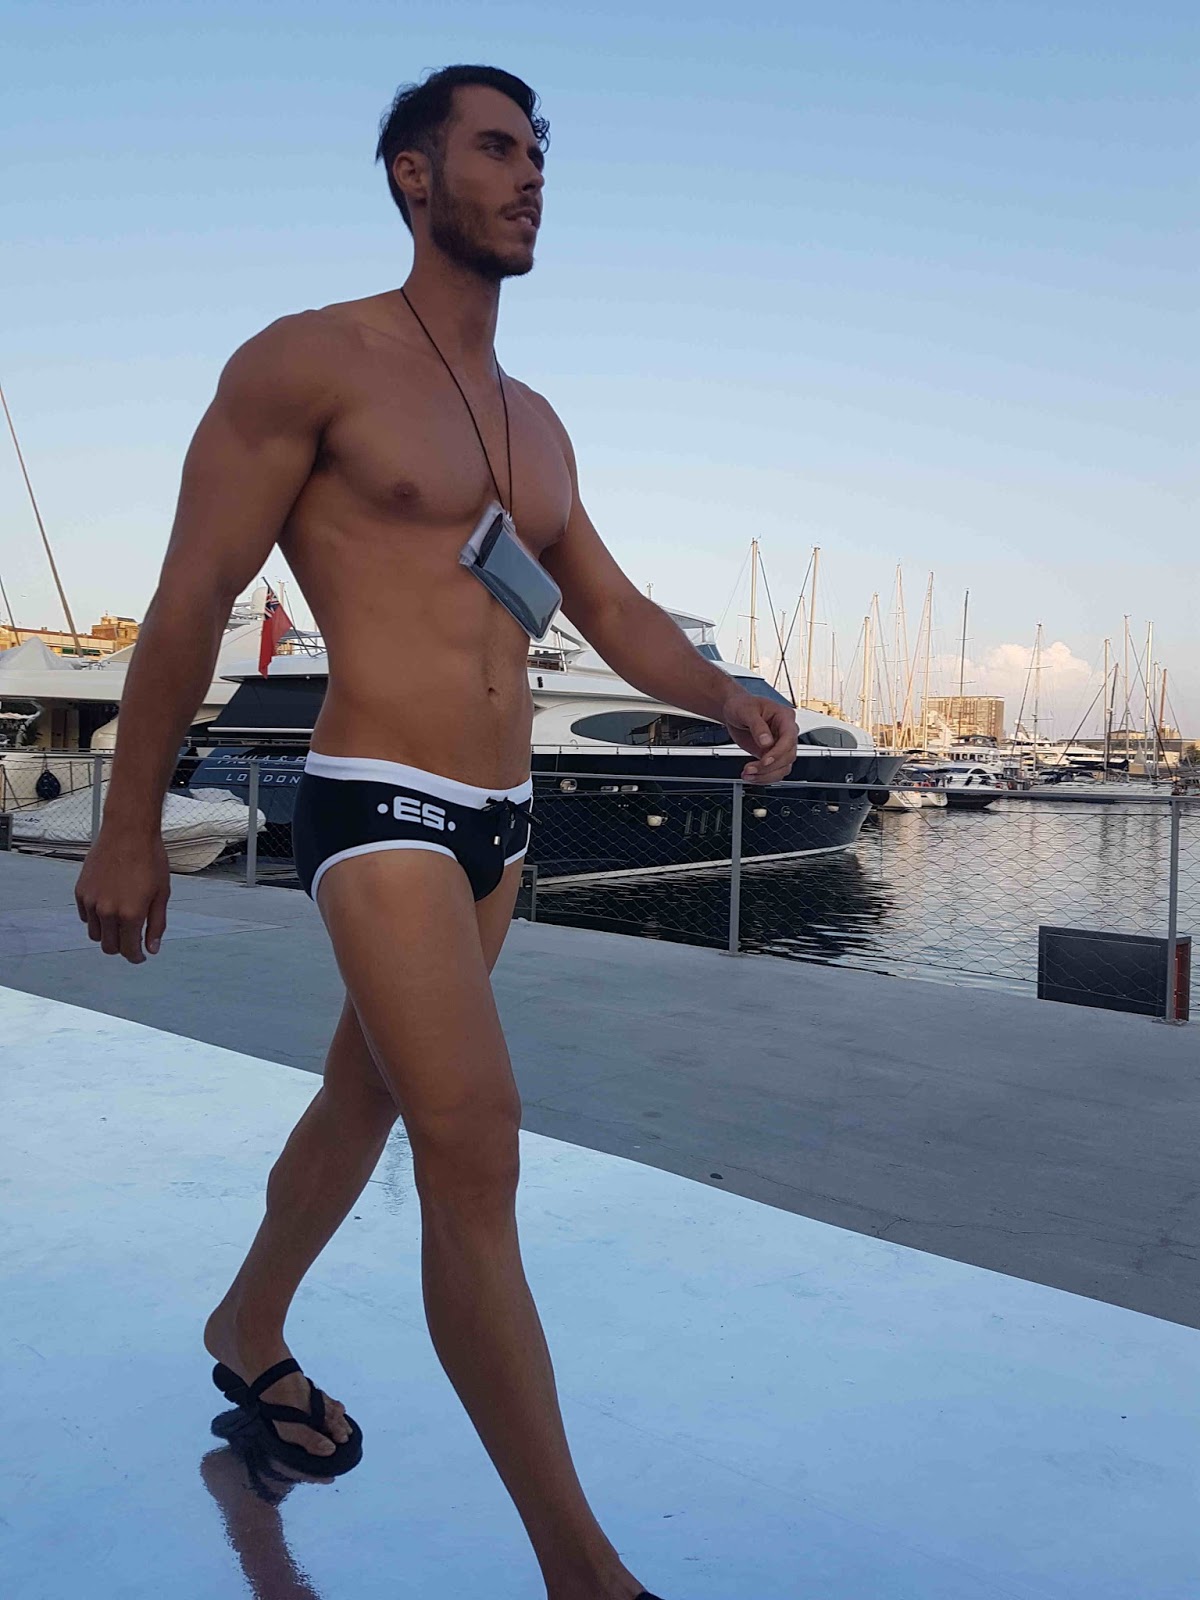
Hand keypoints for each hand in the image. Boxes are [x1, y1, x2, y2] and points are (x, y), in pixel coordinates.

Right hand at [74, 828, 170, 963]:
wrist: (128, 832)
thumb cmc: (149, 859)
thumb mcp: (161, 894)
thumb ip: (156, 924)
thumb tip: (152, 948)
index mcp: (130, 914)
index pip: (128, 949)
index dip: (135, 956)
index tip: (139, 955)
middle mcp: (107, 911)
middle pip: (109, 946)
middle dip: (121, 948)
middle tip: (132, 940)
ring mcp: (91, 902)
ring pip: (95, 934)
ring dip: (108, 933)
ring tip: (121, 921)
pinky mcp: (81, 892)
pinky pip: (85, 916)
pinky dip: (95, 918)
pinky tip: (108, 906)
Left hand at [722, 692, 798, 782]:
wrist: (734, 711)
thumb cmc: (742, 705)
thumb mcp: (746, 711)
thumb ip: (757, 726)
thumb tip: (767, 742)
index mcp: (784, 717)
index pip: (789, 738)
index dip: (778, 752)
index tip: (764, 760)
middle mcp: (786, 732)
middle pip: (788, 756)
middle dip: (769, 767)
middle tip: (750, 769)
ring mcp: (780, 745)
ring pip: (783, 767)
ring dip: (766, 775)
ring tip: (748, 775)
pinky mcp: (772, 754)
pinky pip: (775, 771)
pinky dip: (763, 777)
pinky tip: (751, 776)